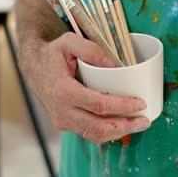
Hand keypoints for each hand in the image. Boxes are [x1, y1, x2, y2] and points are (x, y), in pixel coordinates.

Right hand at [19, 32, 150, 142]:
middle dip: (125, 126)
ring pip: (94, 135)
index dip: (122, 107)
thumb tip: (115, 65)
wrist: (32, 65)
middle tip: (145, 121)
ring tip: (138, 125)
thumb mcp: (69, 41)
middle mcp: (61, 111)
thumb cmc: (52, 53)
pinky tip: (122, 125)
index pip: (98, 105)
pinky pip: (88, 133)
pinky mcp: (64, 124)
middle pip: (98, 127)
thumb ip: (92, 50)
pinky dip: (107, 132)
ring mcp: (62, 120)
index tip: (140, 103)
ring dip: (118, 133)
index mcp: (63, 91)